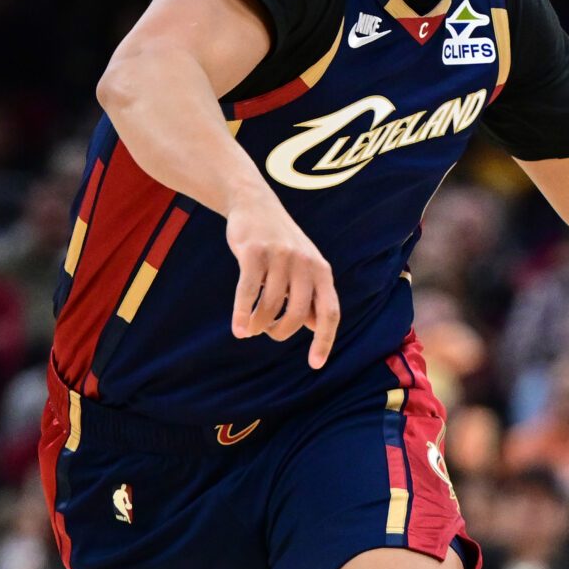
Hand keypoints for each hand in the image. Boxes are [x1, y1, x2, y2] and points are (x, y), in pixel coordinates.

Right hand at [226, 192, 339, 367]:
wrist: (254, 203)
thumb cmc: (280, 243)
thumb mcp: (304, 266)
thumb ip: (311, 294)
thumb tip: (315, 325)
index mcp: (322, 271)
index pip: (330, 313)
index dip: (324, 340)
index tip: (315, 364)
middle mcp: (306, 264)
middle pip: (298, 315)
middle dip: (281, 332)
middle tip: (268, 333)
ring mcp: (280, 257)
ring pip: (271, 305)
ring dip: (259, 323)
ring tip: (250, 328)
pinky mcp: (254, 252)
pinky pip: (248, 292)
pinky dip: (242, 314)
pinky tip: (239, 329)